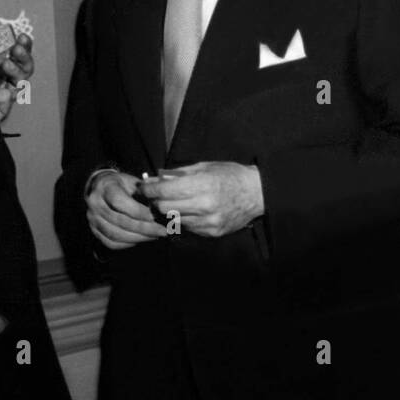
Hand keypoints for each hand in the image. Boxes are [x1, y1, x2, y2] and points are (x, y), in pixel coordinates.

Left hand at [0, 13, 32, 123]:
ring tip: (5, 64)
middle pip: (26, 69)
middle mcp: (5, 79)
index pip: (19, 55)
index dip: (25, 46)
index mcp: (1, 65)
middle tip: (17, 48)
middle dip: (25, 57)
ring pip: (22, 84)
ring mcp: (4, 94)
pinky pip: (6, 99)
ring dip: (17, 71)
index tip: (22, 36)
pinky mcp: (0, 109)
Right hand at [86, 170, 166, 249]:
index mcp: (105, 186)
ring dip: (138, 238)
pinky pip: (110, 242)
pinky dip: (127, 244)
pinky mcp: (94, 230)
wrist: (100, 187)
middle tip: (161, 231)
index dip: (138, 211)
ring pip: (115, 234)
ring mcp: (92, 218)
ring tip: (154, 236)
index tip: (154, 217)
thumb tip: (160, 208)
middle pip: (119, 220)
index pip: (119, 201)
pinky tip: (140, 239)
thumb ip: (144, 193)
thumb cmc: (120, 184)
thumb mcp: (132, 181)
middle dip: (143, 228)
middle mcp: (95, 203)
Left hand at [140, 161, 263, 237]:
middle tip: (154, 196)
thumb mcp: (205, 167)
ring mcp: (209, 222)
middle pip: (164, 208)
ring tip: (172, 202)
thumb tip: (155, 179)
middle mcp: (204, 206)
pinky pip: (188, 227)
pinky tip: (189, 211)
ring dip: (169, 211)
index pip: (164, 191)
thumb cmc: (230, 175)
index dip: (149, 190)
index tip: (143, 187)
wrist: (256, 193)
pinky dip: (184, 219)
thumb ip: (178, 174)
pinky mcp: (212, 233)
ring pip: (174, 220)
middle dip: (155, 202)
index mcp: (202, 185)